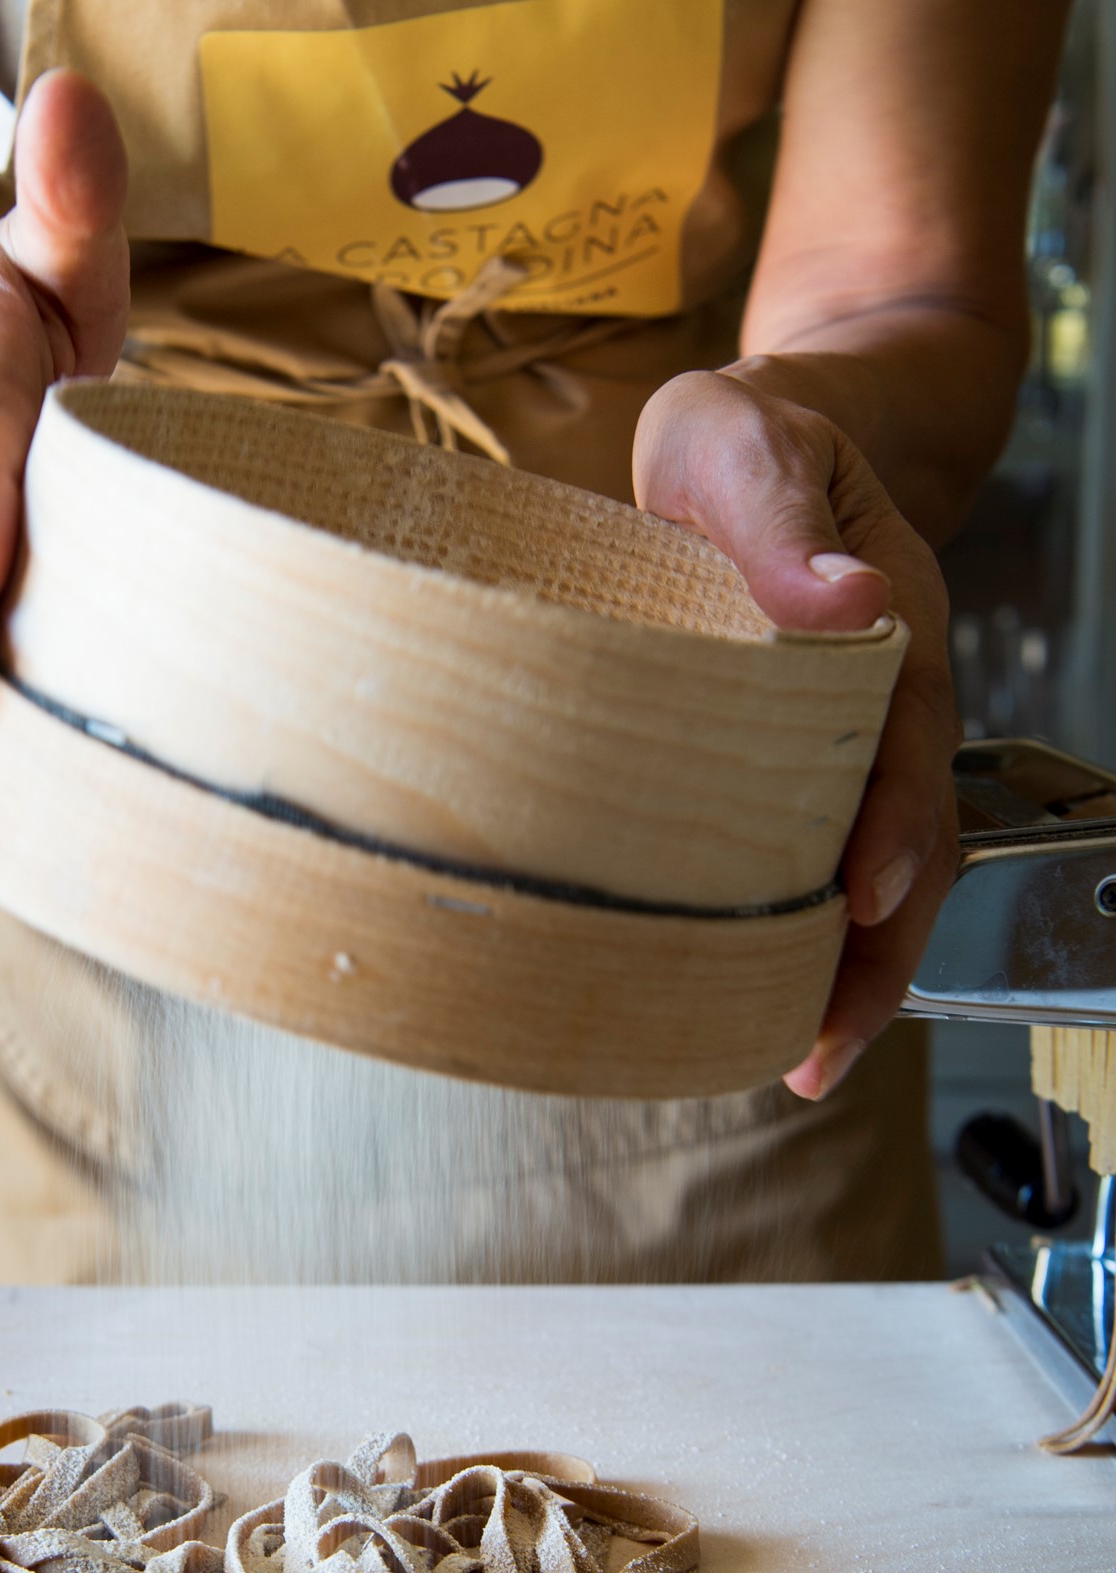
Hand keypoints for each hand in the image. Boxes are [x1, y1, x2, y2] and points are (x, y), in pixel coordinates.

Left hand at [633, 368, 960, 1100]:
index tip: (864, 904)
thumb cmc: (744, 438)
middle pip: (910, 841)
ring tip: (799, 1059)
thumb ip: (779, 516)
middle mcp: (885, 693)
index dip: (896, 828)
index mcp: (888, 624)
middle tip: (819, 1052)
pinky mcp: (800, 759)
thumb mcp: (742, 446)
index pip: (909, 744)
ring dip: (847, 967)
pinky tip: (760, 988)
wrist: (753, 433)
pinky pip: (823, 852)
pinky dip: (803, 929)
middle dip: (879, 954)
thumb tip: (838, 604)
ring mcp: (851, 735)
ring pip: (875, 867)